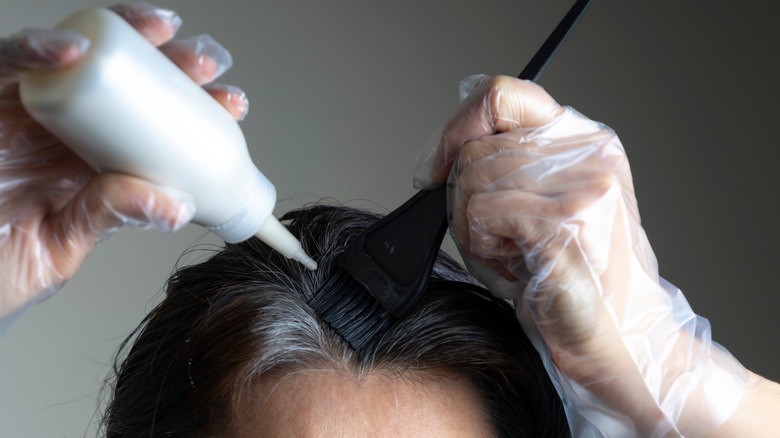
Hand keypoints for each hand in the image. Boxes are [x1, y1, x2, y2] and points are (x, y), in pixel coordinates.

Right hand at [0, 3, 247, 327]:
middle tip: (209, 64)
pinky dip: (34, 49)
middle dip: (172, 66)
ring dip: (122, 39)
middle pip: (124, 82)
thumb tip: (177, 204)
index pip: (150, 124)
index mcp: (92, 163)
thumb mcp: (63, 244)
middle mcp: (63, 131)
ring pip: (76, 58)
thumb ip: (110, 217)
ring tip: (164, 35)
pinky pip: (3, 66)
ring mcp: (24, 115)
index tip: (233, 104)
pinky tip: (72, 49)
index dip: (193, 108)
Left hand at [415, 75, 747, 435]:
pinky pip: (483, 212)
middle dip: (462, 198)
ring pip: (473, 179)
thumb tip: (443, 151)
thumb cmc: (568, 277)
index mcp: (583, 139)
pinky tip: (514, 262)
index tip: (439, 165)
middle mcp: (589, 151)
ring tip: (511, 251)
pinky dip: (481, 243)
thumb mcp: (533, 205)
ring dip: (472, 226)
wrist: (620, 339)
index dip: (458, 127)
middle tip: (494, 236)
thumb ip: (499, 164)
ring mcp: (584, 184)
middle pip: (477, 147)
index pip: (502, 93)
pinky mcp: (569, 222)